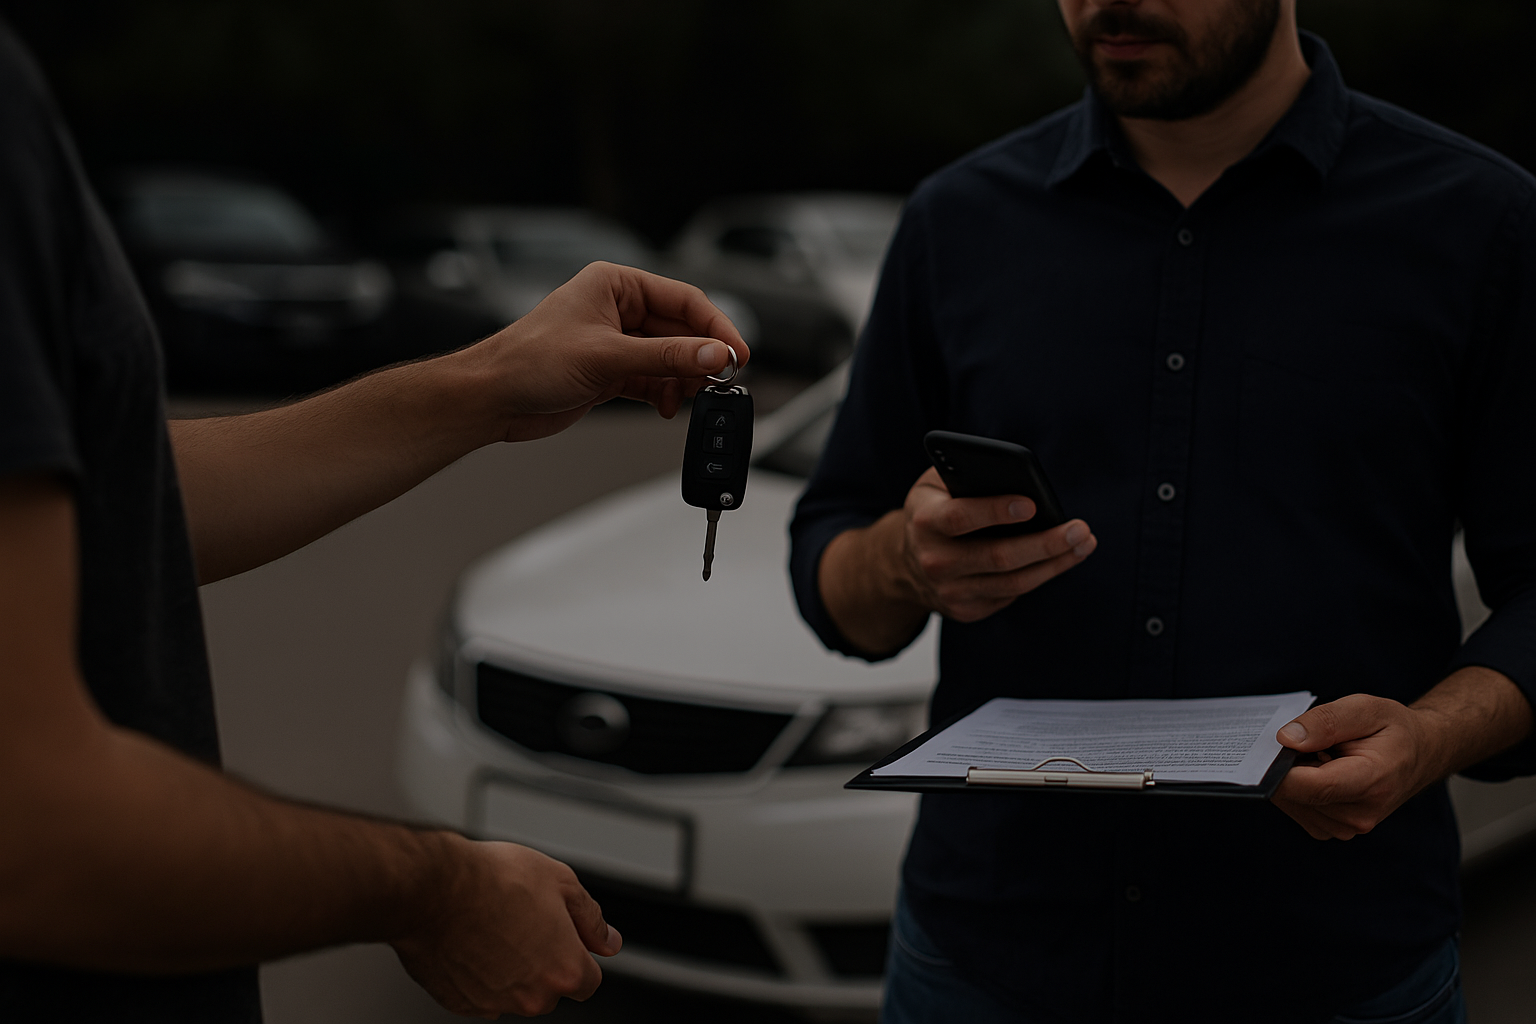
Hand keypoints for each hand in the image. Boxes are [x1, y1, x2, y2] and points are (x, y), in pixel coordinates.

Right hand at [392, 840, 620, 1017]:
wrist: (434, 890)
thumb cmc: (495, 881)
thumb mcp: (562, 881)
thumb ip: (591, 919)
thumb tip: (609, 941)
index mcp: (565, 970)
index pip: (588, 980)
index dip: (578, 953)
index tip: (564, 935)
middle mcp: (533, 997)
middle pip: (551, 988)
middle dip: (544, 961)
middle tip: (524, 920)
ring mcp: (495, 1004)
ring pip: (515, 992)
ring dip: (512, 968)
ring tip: (494, 926)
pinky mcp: (460, 1004)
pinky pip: (480, 994)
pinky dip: (480, 974)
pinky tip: (472, 941)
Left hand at [463, 261, 749, 441]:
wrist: (492, 398)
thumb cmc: (527, 361)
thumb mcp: (606, 357)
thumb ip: (665, 358)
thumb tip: (712, 354)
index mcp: (616, 285)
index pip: (683, 299)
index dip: (715, 326)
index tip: (737, 352)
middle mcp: (618, 310)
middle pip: (680, 331)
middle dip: (700, 358)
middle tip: (722, 380)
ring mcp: (615, 343)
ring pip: (669, 359)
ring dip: (683, 380)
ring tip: (691, 396)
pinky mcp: (610, 373)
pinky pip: (653, 380)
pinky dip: (664, 394)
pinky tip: (667, 406)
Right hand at [896, 467, 1096, 621]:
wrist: (907, 561)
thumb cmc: (935, 508)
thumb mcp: (936, 483)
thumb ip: (967, 472)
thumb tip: (1019, 478)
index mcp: (925, 521)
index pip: (959, 517)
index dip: (994, 511)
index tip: (1032, 504)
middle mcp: (935, 560)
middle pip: (997, 556)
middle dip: (1044, 543)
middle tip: (1080, 529)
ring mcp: (950, 591)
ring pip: (1013, 582)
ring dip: (1054, 564)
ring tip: (1083, 544)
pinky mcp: (966, 610)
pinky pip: (1012, 595)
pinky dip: (1041, 575)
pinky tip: (1063, 559)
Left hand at [1271, 695, 1447, 840]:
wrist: (1421, 753)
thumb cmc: (1393, 729)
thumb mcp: (1364, 708)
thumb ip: (1325, 722)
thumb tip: (1286, 739)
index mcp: (1372, 783)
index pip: (1312, 787)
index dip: (1281, 769)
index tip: (1268, 747)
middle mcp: (1359, 814)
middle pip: (1295, 793)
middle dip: (1286, 765)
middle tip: (1306, 740)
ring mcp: (1347, 826)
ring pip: (1290, 801)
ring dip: (1293, 776)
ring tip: (1321, 754)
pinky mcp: (1334, 828)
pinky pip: (1297, 807)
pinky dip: (1298, 787)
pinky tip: (1317, 769)